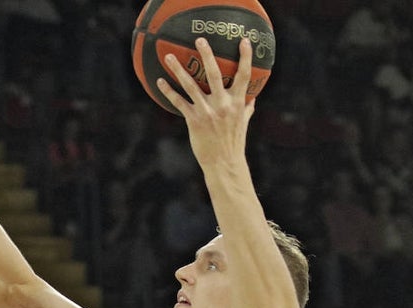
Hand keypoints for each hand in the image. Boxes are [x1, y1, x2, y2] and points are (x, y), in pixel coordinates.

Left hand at [156, 37, 255, 168]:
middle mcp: (222, 104)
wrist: (223, 162)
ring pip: (190, 85)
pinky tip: (160, 81)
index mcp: (237, 102)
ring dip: (177, 69)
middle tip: (200, 40)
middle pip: (214, 73)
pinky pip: (178, 101)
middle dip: (206, 55)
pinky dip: (168, 91)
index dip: (245, 57)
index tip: (244, 41)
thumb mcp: (243, 123)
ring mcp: (207, 111)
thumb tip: (252, 100)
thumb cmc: (234, 142)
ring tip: (167, 56)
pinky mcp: (193, 119)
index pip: (244, 75)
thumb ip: (247, 109)